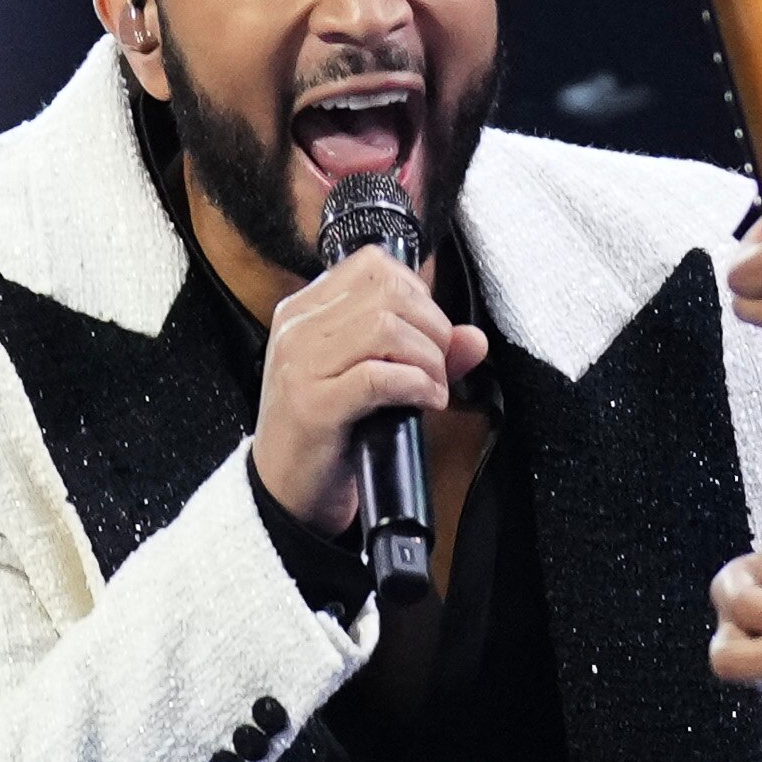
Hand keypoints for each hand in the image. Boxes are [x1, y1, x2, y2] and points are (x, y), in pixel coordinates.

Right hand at [251, 251, 488, 535]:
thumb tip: (474, 338)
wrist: (286, 495)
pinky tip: (426, 401)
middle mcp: (296, 329)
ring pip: (386, 328)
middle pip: (388, 293)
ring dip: (428, 358)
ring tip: (432, 387)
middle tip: (438, 366)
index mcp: (303, 311)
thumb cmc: (330, 432)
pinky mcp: (314, 406)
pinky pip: (379, 376)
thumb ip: (421, 351)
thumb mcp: (370, 379)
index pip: (372, 266)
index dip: (417, 293)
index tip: (427, 332)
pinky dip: (417, 385)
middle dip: (432, 327)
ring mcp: (300, 366)